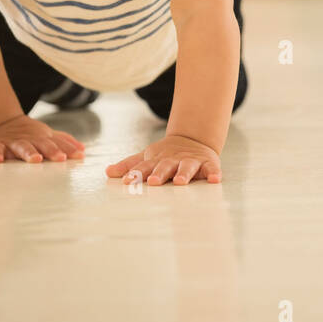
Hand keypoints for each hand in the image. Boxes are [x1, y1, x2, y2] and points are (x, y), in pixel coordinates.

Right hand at [0, 114, 85, 164]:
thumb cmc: (27, 134)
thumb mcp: (45, 135)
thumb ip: (63, 141)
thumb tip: (82, 149)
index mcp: (42, 138)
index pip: (58, 144)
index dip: (68, 149)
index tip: (79, 156)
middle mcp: (30, 139)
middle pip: (42, 145)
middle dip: (52, 151)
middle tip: (61, 158)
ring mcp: (13, 142)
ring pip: (22, 147)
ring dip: (29, 153)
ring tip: (36, 159)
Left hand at [105, 134, 221, 185]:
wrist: (193, 139)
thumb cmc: (166, 155)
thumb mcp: (147, 157)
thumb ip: (130, 165)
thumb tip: (107, 172)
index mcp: (157, 160)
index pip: (145, 167)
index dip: (136, 173)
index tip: (127, 181)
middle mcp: (173, 160)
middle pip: (165, 166)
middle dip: (160, 173)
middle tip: (154, 182)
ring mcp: (191, 161)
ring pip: (187, 167)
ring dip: (184, 174)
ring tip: (180, 181)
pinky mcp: (208, 164)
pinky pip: (212, 169)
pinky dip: (214, 173)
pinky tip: (215, 180)